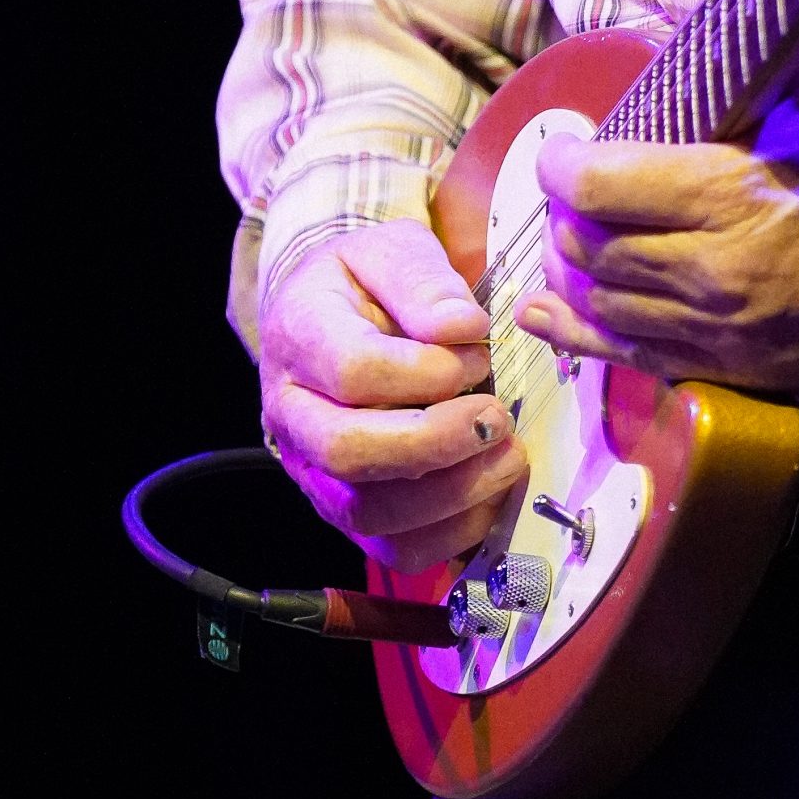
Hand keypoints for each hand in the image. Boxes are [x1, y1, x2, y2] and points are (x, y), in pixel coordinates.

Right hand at [259, 219, 527, 571]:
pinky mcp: (344, 509)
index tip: (477, 352)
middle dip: (436, 441)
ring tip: (507, 454)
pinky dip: (449, 535)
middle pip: (348, 452)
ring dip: (450, 494)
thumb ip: (424, 280)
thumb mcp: (391, 249)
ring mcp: (312, 469)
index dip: (425, 371)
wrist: (332, 315)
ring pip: (367, 512)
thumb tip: (463, 328)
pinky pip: (390, 549)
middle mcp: (291, 412)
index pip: (353, 371)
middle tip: (496, 416)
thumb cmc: (366, 282)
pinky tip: (491, 492)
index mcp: (298, 333)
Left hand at [515, 0, 798, 399]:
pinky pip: (634, 360)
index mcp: (727, 190)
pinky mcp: (739, 370)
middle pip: (588, 245)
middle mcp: (712, 271)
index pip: (596, 184)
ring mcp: (724, 331)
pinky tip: (548, 315)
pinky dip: (582, 335)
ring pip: (604, 304)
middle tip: (580, 180)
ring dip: (576, 267)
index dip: (565, 162)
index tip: (571, 142)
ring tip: (574, 233)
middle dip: (570, 210)